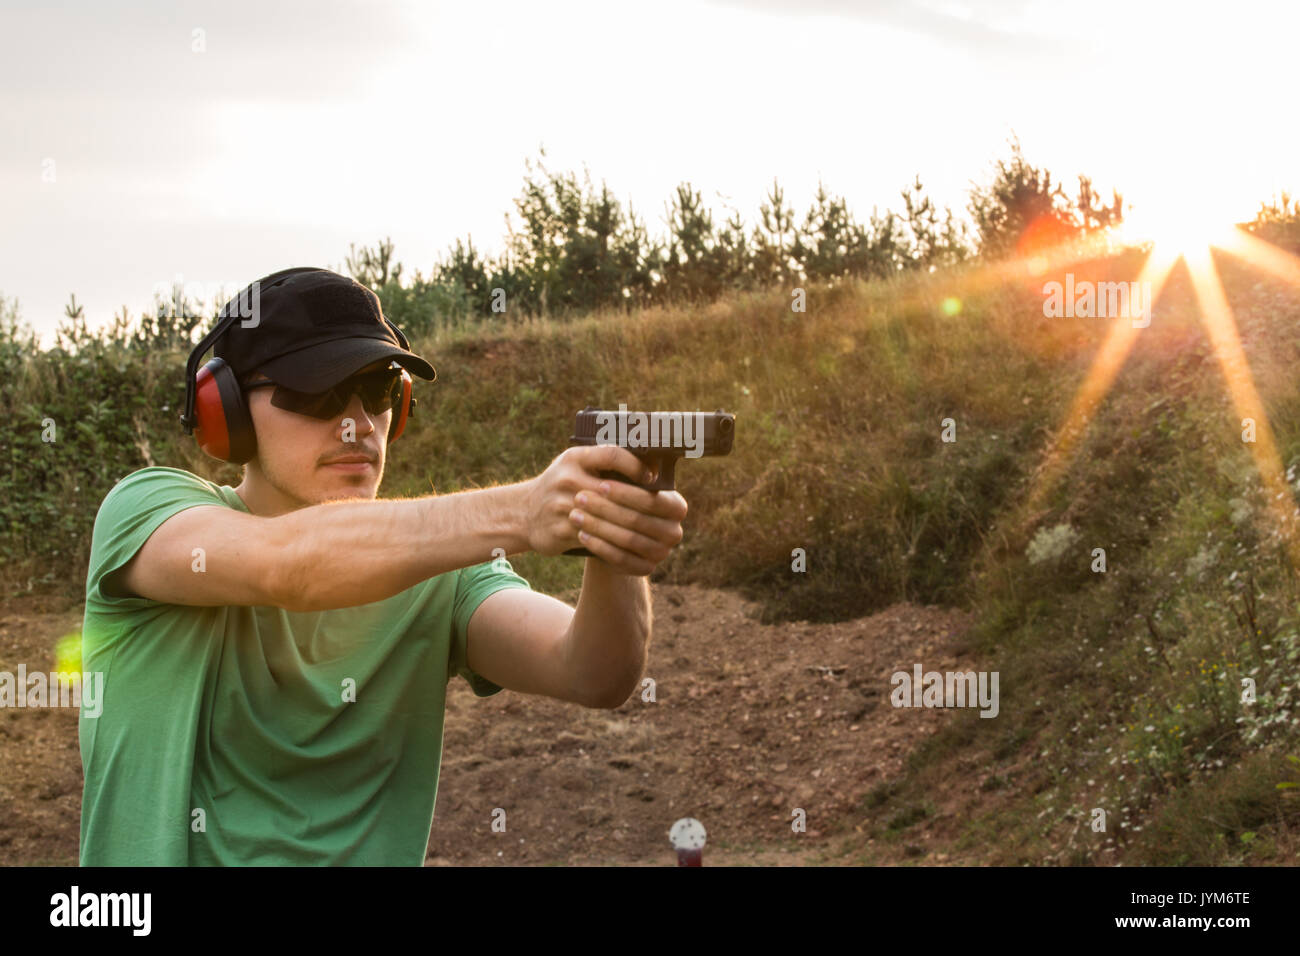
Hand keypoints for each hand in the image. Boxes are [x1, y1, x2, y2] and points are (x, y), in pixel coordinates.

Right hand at [523, 446, 687, 573]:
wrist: (522, 513)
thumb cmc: (560, 487)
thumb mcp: (575, 465)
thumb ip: (603, 462)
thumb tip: (648, 465)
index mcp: (575, 458)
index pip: (611, 455)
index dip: (635, 465)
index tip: (652, 477)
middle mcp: (567, 479)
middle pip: (613, 492)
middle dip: (639, 503)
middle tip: (660, 512)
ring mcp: (562, 505)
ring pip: (607, 519)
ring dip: (631, 527)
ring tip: (650, 531)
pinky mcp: (559, 530)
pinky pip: (594, 538)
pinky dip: (613, 543)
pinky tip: (630, 546)